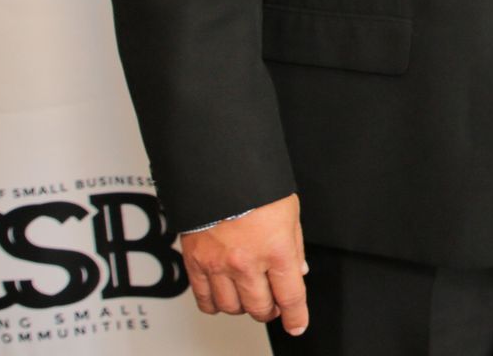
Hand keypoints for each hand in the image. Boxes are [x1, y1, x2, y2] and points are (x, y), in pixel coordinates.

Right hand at [180, 193, 309, 334]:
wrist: (218, 168)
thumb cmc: (255, 183)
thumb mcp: (289, 211)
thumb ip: (294, 246)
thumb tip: (297, 271)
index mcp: (276, 249)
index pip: (290, 296)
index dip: (295, 316)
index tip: (297, 324)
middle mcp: (246, 262)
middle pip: (259, 308)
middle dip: (270, 310)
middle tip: (273, 303)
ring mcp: (218, 265)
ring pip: (231, 308)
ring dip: (243, 307)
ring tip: (249, 294)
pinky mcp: (195, 263)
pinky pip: (204, 299)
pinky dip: (215, 304)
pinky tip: (224, 295)